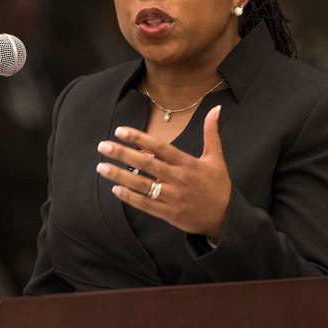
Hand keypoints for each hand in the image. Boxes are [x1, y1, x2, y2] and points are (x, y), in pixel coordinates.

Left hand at [95, 105, 230, 242]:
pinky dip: (130, 197)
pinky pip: (146, 204)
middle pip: (146, 164)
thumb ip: (211, 133)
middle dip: (122, 154)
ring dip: (120, 176)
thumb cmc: (218, 185)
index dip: (139, 138)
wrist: (225, 218)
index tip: (121, 130)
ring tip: (101, 167)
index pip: (159, 147)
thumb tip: (216, 109)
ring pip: (142, 185)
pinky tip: (115, 189)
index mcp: (188, 163)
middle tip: (103, 146)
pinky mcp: (169, 213)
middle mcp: (178, 179)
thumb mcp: (216, 157)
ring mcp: (172, 197)